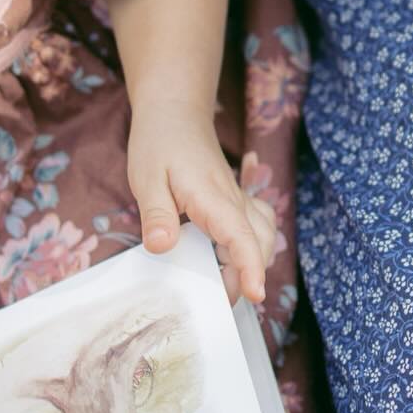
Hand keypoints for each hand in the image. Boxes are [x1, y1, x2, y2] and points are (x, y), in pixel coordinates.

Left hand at [127, 104, 275, 305]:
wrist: (175, 112)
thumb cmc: (159, 142)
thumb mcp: (147, 177)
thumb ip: (157, 214)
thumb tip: (163, 247)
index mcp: (213, 198)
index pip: (242, 237)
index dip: (251, 268)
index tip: (255, 294)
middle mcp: (234, 200)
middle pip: (261, 241)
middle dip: (249, 274)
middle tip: (217, 300)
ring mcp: (238, 199)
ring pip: (265, 233)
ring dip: (254, 260)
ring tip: (223, 282)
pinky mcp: (236, 198)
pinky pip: (258, 224)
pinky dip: (253, 245)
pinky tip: (228, 256)